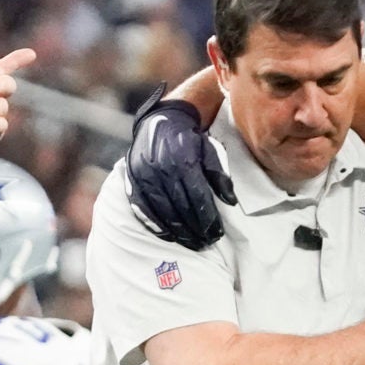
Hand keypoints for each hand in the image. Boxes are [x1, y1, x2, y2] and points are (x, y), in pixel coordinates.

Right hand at [125, 85, 234, 249]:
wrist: (161, 121)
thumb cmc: (189, 140)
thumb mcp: (210, 151)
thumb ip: (220, 175)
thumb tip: (231, 201)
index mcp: (183, 161)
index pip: (198, 198)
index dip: (208, 219)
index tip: (217, 234)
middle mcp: (162, 169)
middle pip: (180, 209)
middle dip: (195, 230)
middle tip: (206, 244)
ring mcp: (145, 176)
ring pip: (162, 212)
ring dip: (178, 232)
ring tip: (191, 243)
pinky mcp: (133, 181)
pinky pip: (144, 209)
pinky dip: (157, 225)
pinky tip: (169, 236)